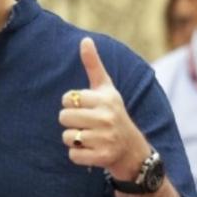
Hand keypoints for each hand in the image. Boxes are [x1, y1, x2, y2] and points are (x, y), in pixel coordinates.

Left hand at [59, 37, 150, 180]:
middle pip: (64, 117)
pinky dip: (78, 155)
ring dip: (73, 139)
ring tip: (90, 137)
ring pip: (67, 137)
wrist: (132, 149)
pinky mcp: (103, 157)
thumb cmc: (113, 113)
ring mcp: (106, 138)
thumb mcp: (106, 89)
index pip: (68, 98)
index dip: (71, 104)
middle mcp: (107, 118)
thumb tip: (85, 39)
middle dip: (70, 122)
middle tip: (86, 124)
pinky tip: (92, 150)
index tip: (86, 107)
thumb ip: (93, 65)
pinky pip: (73, 155)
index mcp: (105, 99)